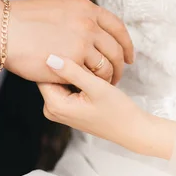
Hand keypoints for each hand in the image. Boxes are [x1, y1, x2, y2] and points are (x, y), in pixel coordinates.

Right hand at [0, 0, 133, 83]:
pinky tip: (88, 88)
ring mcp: (82, 43)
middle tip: (118, 76)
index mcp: (86, 8)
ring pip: (106, 66)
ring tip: (104, 85)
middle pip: (117, 49)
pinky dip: (92, 84)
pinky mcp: (72, 62)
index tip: (129, 56)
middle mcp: (89, 24)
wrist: (3, 28)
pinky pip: (91, 77)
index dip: (126, 44)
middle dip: (120, 65)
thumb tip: (88, 26)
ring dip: (108, 78)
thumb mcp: (59, 8)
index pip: (118, 27)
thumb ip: (78, 17)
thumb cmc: (22, 19)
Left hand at [38, 55, 175, 158]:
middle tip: (83, 53)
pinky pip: (66, 86)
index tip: (70, 46)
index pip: (44, 73)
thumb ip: (72, 71)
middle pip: (50, 76)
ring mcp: (59, 110)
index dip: (56, 58)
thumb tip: (49, 57)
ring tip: (89, 63)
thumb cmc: (118, 110)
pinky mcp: (67, 107)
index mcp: (54, 105)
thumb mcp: (96, 87)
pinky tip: (90, 73)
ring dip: (72, 71)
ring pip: (59, 80)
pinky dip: (76, 78)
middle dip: (65, 64)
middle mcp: (52, 109)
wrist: (131, 129)